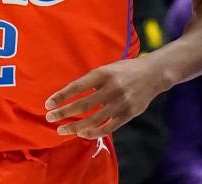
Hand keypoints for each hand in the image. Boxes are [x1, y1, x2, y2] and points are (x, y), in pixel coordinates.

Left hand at [44, 56, 165, 139]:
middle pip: (83, 105)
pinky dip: (93, 133)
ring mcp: (121, 102)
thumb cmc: (124, 70)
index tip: (48, 104)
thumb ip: (91, 81)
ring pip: (93, 120)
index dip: (61, 96)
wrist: (153, 74)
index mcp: (103, 73)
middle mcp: (112, 88)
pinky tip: (82, 134)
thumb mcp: (106, 69)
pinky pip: (108, 127)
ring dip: (75, 126)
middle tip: (50, 118)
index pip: (77, 87)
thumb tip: (68, 95)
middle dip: (63, 113)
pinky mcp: (128, 114)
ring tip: (62, 130)